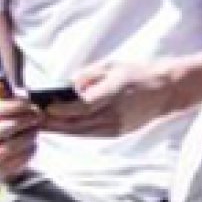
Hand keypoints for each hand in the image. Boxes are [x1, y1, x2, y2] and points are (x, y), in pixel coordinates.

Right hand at [0, 90, 41, 183]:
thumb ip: (5, 108)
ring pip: (14, 145)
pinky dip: (30, 150)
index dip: (18, 105)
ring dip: (30, 135)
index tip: (31, 105)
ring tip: (35, 130)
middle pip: (7, 126)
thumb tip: (33, 108)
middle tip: (38, 116)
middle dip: (26, 120)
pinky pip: (19, 160)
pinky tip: (31, 144)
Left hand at [42, 59, 186, 138]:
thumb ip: (88, 76)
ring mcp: (118, 126)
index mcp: (113, 93)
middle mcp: (115, 113)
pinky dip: (75, 132)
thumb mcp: (112, 66)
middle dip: (54, 123)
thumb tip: (70, 87)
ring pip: (83, 132)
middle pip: (78, 123)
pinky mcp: (119, 132)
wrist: (168, 90)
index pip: (81, 107)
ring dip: (61, 130)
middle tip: (34, 119)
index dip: (60, 110)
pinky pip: (92, 134)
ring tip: (43, 125)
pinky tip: (62, 129)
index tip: (44, 107)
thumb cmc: (138, 73)